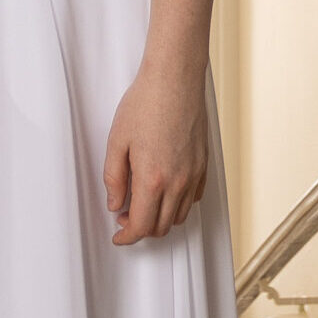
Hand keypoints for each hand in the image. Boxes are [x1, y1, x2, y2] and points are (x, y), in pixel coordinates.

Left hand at [102, 61, 207, 244]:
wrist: (174, 80)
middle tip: (125, 216)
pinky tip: (165, 191)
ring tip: (143, 203)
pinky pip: (193, 198)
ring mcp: (194, 174)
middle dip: (142, 229)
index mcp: (153, 179)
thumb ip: (114, 179)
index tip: (119, 236)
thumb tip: (115, 204)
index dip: (127, 237)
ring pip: (179, 215)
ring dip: (161, 218)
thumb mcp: (116, 141)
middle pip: (162, 226)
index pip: (142, 226)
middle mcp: (178, 182)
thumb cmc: (145, 104)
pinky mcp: (203, 164)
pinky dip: (178, 204)